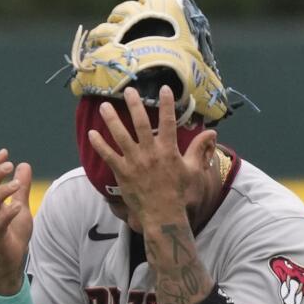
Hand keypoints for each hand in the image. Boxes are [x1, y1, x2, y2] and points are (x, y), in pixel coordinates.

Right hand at [0, 149, 32, 293]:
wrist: (11, 263)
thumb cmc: (13, 235)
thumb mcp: (21, 207)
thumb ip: (21, 189)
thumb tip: (24, 165)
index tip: (4, 152)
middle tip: (8, 165)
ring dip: (2, 192)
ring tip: (16, 184)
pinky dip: (8, 214)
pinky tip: (18, 207)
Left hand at [85, 87, 216, 225]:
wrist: (163, 215)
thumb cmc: (179, 192)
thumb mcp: (193, 170)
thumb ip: (199, 148)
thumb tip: (212, 133)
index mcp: (168, 150)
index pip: (168, 121)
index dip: (167, 104)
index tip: (164, 88)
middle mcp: (150, 153)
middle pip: (141, 123)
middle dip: (134, 105)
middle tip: (129, 90)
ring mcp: (134, 162)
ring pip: (120, 136)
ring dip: (111, 120)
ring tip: (104, 106)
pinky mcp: (122, 173)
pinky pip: (108, 156)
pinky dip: (99, 144)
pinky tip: (91, 133)